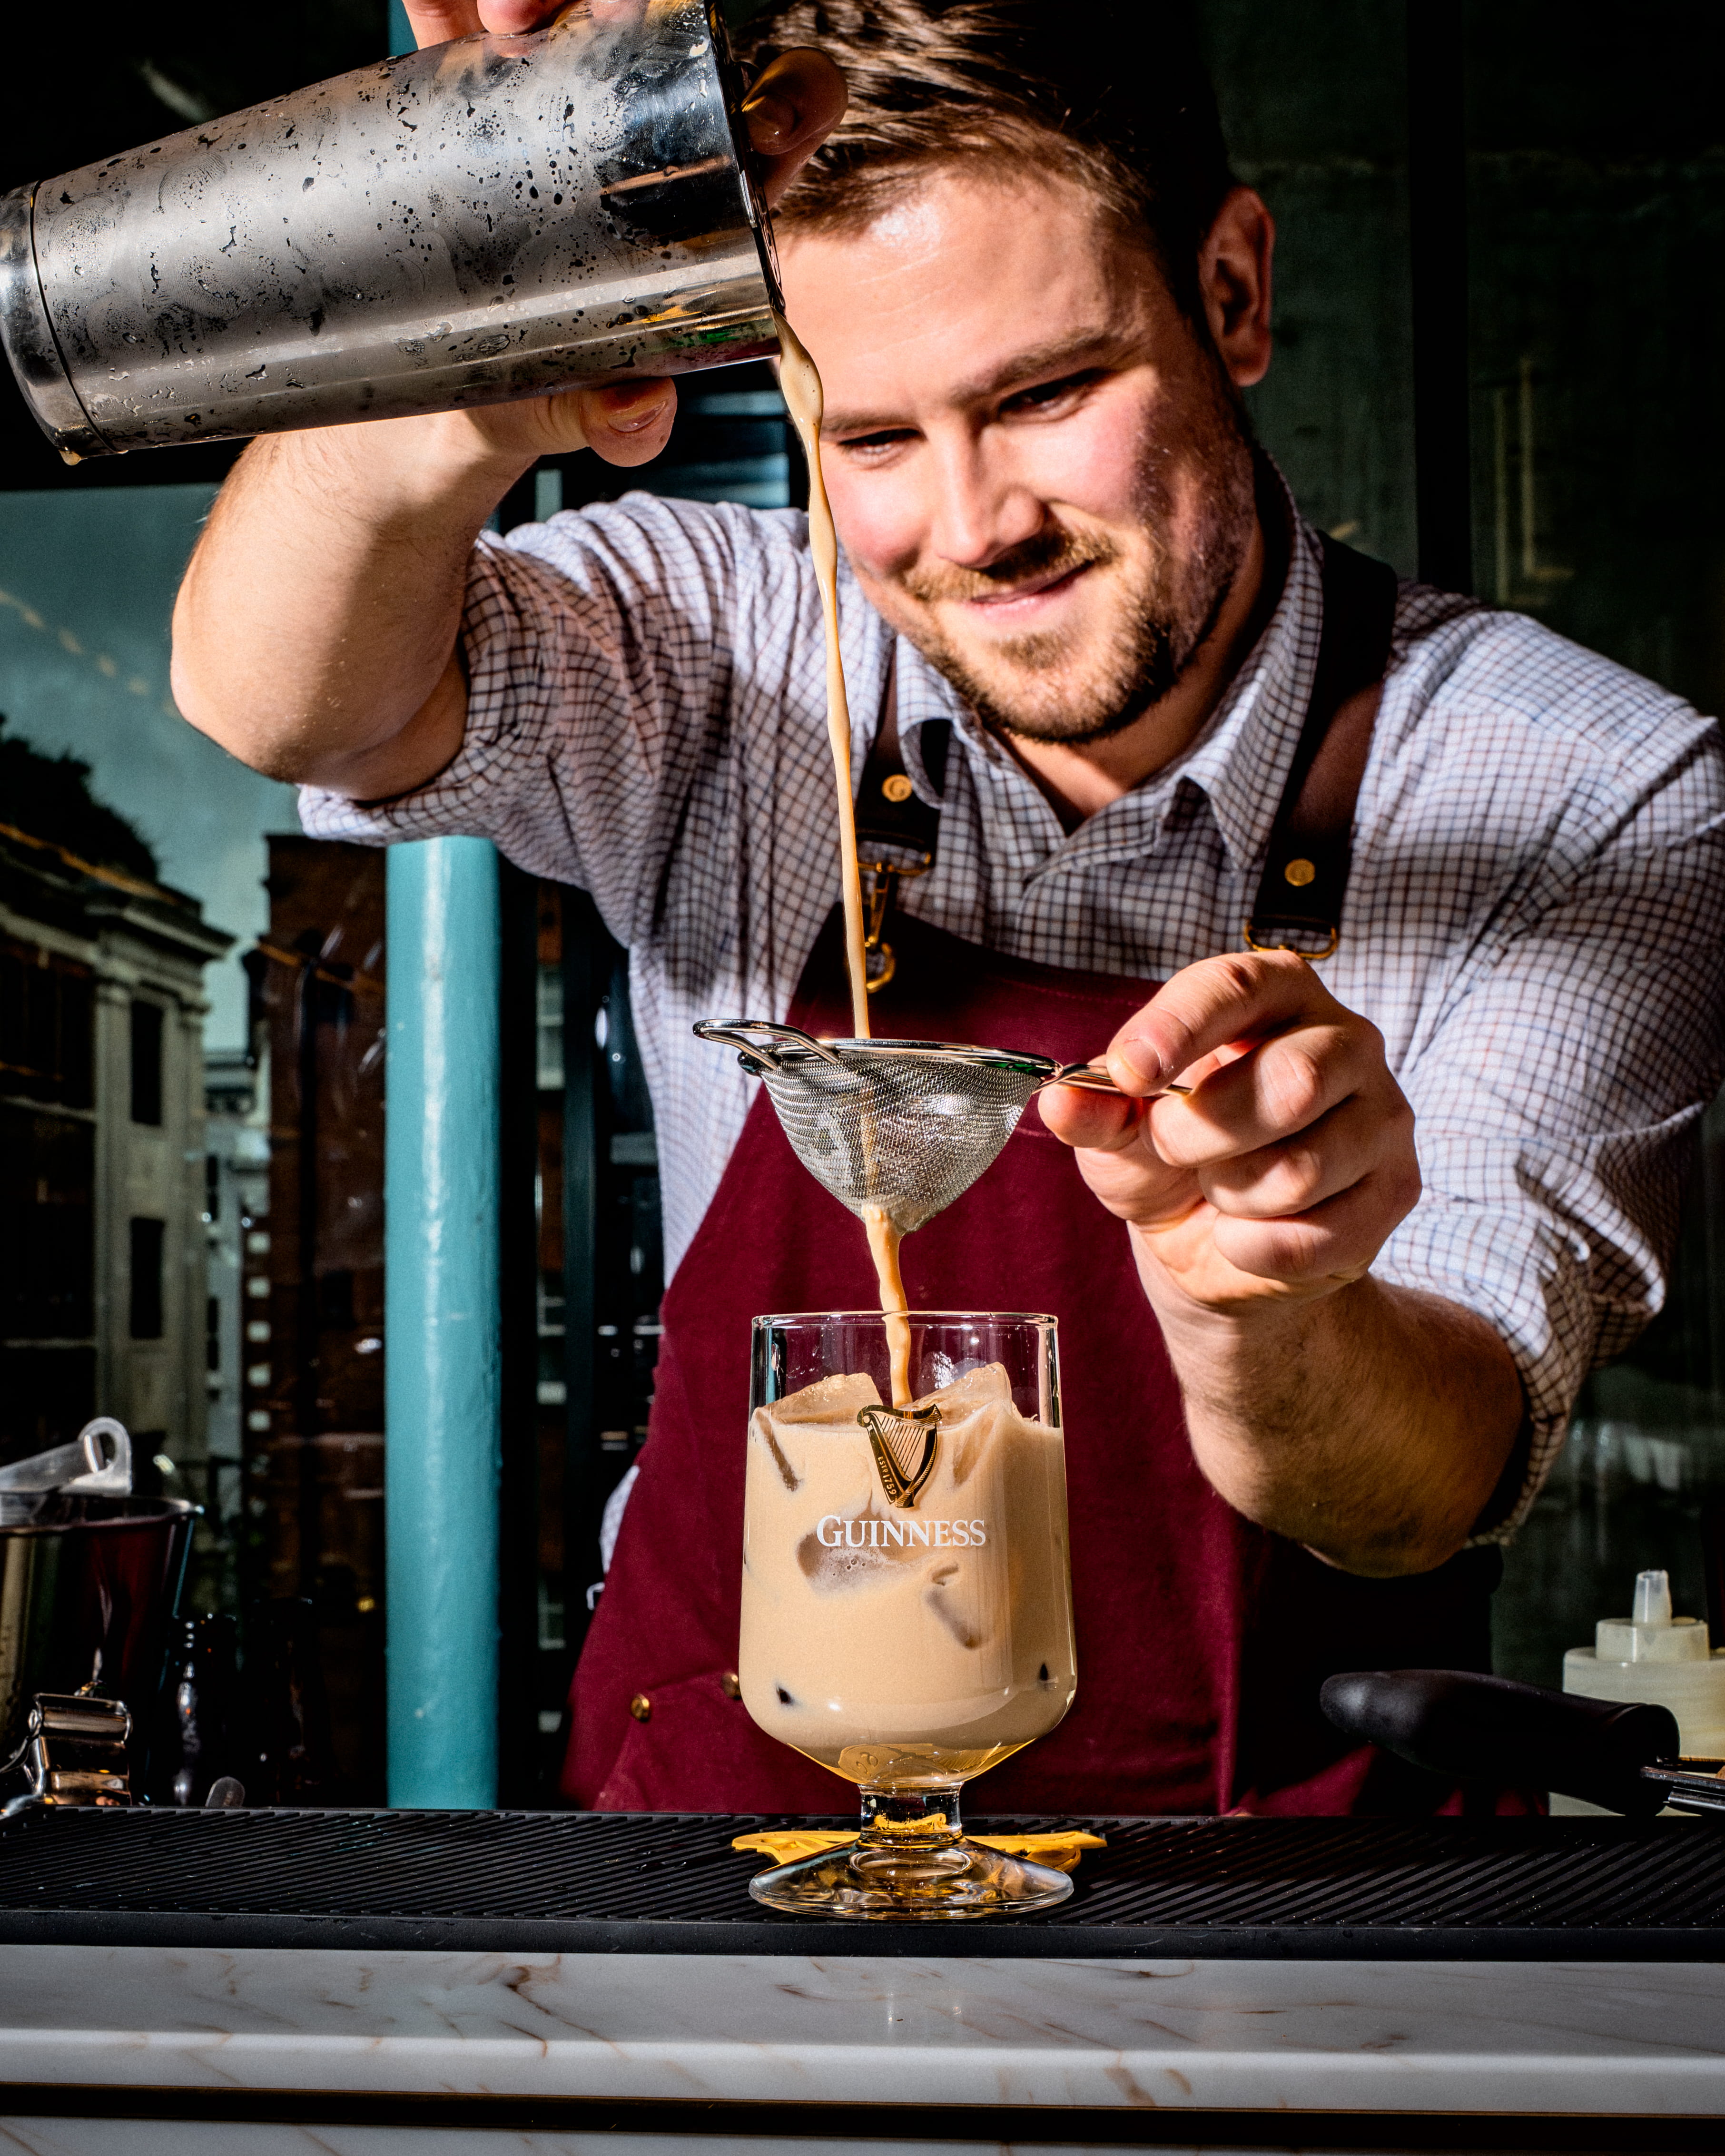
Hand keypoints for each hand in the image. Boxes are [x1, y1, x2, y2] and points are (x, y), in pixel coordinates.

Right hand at [398, 1, 845, 467]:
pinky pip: (458, 7)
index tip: (769, 123)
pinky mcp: (470, 74)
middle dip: (641, 3)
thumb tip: (637, 409)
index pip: (780, 113)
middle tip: (603, 26)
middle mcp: (642, 118)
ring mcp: (559, 87)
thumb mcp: (591, 415)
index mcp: (707, 189)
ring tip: (504, 18)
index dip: (795, 97)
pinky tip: (444, 12)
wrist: (451, 389)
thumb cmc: (551, 390)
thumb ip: (624, 425)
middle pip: (673, 26)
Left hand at [1039, 950, 1419, 1319]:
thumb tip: (1058, 1101)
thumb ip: (1095, 1112)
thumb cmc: (1174, 1162)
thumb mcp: (1119, 1134)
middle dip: (1206, 1132)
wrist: (1223, 1246)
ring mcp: (1382, 1115)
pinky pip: (1322, 1233)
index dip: (1181, 1026)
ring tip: (1221, 1189)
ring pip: (1304, 1168)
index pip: (1237, 986)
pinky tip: (1247, 1233)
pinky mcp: (1397, 1189)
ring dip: (1233, 1195)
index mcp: (1274, 995)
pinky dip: (1257, 1247)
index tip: (1131, 1071)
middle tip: (1171, 1148)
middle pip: (1294, 1080)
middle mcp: (1345, 1040)